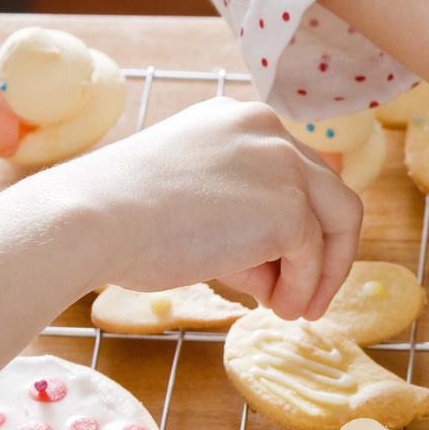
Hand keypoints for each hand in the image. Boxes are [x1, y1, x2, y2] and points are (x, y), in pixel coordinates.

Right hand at [40, 97, 362, 319]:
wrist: (92, 220)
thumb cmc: (121, 217)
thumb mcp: (194, 196)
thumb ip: (244, 213)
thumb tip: (283, 266)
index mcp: (241, 120)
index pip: (299, 171)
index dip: (306, 222)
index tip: (295, 261)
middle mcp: (269, 131)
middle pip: (334, 195)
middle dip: (329, 251)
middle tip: (310, 294)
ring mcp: (283, 166)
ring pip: (337, 226)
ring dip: (319, 275)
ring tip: (291, 309)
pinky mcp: (289, 210)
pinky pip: (312, 259)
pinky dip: (300, 288)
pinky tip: (273, 306)